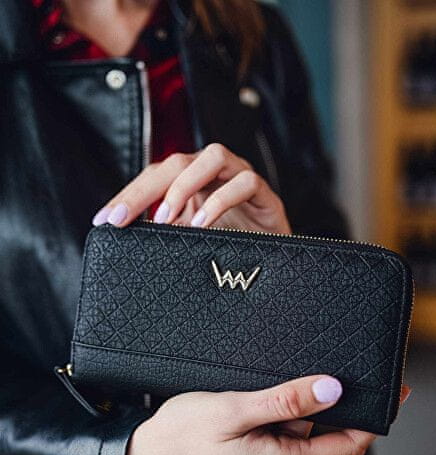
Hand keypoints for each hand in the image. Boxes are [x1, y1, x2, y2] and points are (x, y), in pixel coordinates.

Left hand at [92, 143, 291, 233]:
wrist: (274, 260)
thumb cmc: (230, 246)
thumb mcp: (190, 241)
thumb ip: (165, 236)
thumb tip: (126, 243)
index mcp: (192, 181)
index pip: (154, 177)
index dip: (127, 196)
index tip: (103, 221)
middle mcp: (214, 173)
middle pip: (176, 162)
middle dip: (145, 189)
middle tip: (123, 218)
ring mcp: (240, 178)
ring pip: (214, 156)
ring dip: (184, 186)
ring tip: (165, 219)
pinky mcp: (265, 194)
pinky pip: (245, 182)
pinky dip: (220, 199)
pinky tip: (202, 223)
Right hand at [126, 377, 409, 454]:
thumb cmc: (183, 432)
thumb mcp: (235, 409)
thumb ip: (286, 402)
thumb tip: (334, 390)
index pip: (348, 445)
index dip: (372, 419)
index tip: (393, 392)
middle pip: (320, 434)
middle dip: (310, 405)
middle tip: (279, 381)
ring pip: (297, 434)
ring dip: (286, 411)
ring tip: (248, 396)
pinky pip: (278, 440)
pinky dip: (273, 420)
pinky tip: (247, 406)